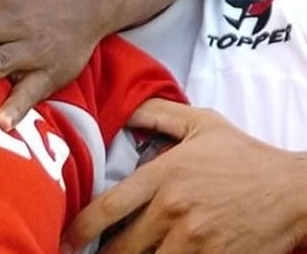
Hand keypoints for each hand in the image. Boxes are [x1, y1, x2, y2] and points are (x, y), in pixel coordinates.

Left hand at [64, 99, 306, 253]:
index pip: (110, 207)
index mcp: (163, 176)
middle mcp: (173, 211)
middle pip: (123, 246)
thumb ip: (156, 114)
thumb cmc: (243, 154)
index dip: (82, 226)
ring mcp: (196, 241)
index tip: (68, 237)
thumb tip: (123, 112)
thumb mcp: (199, 122)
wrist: (292, 190)